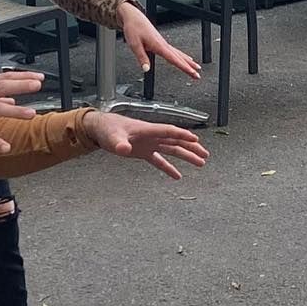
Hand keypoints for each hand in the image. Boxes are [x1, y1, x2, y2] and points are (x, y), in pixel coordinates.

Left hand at [84, 112, 209, 179]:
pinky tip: (177, 175)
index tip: (195, 139)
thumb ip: (119, 143)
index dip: (182, 135)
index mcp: (148, 130)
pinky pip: (160, 160)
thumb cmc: (108, 129)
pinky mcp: (144, 151)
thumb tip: (124, 148)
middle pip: (176, 141)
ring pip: (172, 150)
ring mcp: (150, 144)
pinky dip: (169, 168)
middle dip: (191, 147)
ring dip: (186, 155)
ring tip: (200, 162)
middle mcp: (152, 136)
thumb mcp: (113, 137)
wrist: (102, 129)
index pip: (169, 131)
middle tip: (205, 154)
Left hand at [118, 0, 200, 81]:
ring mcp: (163, 43)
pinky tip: (185, 58)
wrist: (134, 17)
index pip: (174, 59)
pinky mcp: (161, 42)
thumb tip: (146, 69)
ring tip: (196, 67)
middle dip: (190, 67)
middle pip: (180, 57)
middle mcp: (163, 44)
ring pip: (179, 54)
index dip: (184, 67)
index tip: (192, 73)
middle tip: (198, 75)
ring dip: (188, 61)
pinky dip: (182, 56)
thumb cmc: (134, 28)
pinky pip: (175, 51)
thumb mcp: (134, 44)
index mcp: (159, 45)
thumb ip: (141, 57)